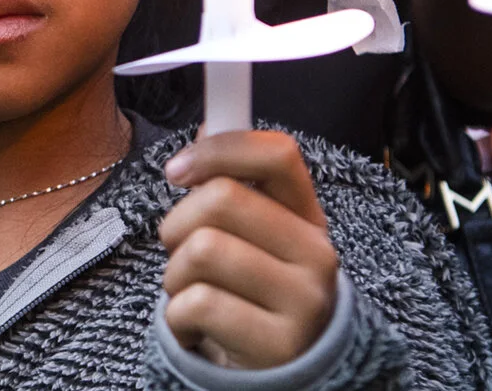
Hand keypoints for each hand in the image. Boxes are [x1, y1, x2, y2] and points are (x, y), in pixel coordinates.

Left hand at [159, 131, 338, 367]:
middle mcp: (317, 253)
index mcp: (308, 215)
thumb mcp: (254, 238)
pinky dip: (176, 318)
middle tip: (178, 249)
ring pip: (202, 250)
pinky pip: (196, 305)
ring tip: (190, 293)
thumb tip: (208, 126)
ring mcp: (304, 302)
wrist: (279, 377)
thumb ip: (235, 183)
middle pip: (222, 198)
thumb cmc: (252, 294)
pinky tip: (195, 329)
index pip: (277, 154)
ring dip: (174, 276)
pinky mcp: (279, 346)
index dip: (219, 149)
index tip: (177, 170)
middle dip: (177, 223)